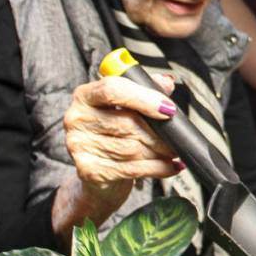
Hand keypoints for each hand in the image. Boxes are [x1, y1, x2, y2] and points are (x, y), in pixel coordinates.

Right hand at [63, 74, 181, 209]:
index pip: (112, 89)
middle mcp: (77, 119)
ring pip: (133, 148)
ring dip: (161, 151)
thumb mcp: (129, 105)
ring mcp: (80, 146)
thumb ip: (147, 89)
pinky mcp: (90, 171)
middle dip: (160, 132)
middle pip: (128, 123)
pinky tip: (171, 166)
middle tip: (178, 136)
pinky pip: (133, 168)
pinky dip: (159, 167)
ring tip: (174, 150)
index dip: (144, 98)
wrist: (100, 172)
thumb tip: (167, 83)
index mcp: (86, 95)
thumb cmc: (116, 132)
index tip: (168, 109)